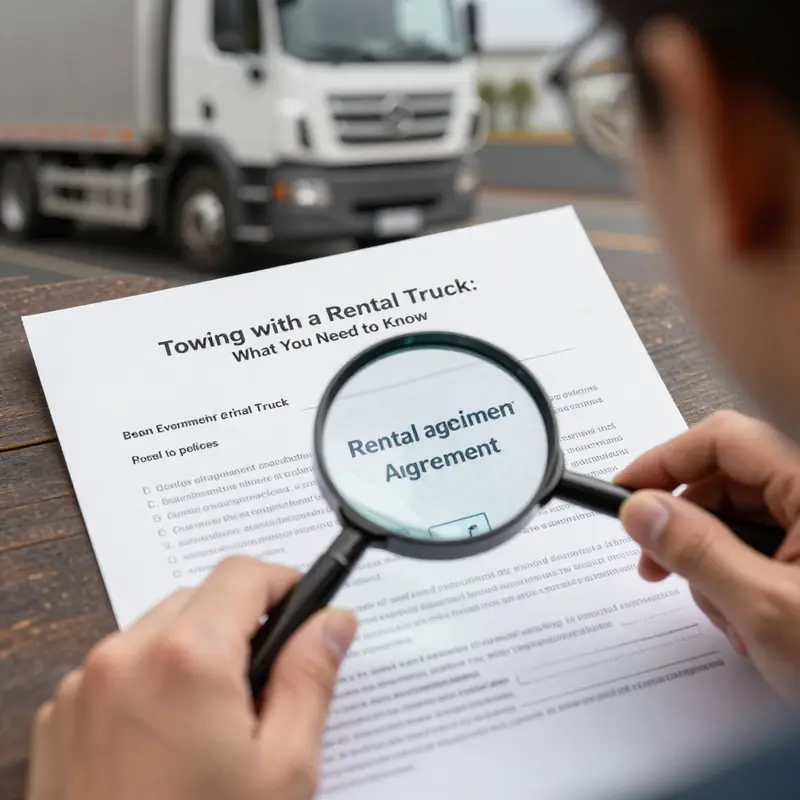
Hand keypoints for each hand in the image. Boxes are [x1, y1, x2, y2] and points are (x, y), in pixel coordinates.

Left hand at [26, 557, 356, 799]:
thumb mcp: (282, 769)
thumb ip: (310, 680)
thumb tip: (333, 623)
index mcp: (186, 658)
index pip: (244, 573)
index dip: (283, 583)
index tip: (304, 609)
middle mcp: (125, 656)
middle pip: (199, 597)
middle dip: (240, 622)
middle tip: (265, 683)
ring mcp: (84, 685)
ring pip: (157, 629)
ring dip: (193, 650)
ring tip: (215, 720)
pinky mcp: (61, 716)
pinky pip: (118, 666)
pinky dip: (151, 678)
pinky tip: (168, 737)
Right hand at [615, 411, 799, 697]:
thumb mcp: (766, 609)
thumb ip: (695, 551)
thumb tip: (641, 510)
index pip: (722, 441)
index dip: (664, 461)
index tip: (625, 492)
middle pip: (725, 482)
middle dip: (685, 526)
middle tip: (654, 563)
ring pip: (737, 520)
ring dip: (713, 566)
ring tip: (729, 618)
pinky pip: (758, 549)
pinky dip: (738, 582)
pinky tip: (751, 624)